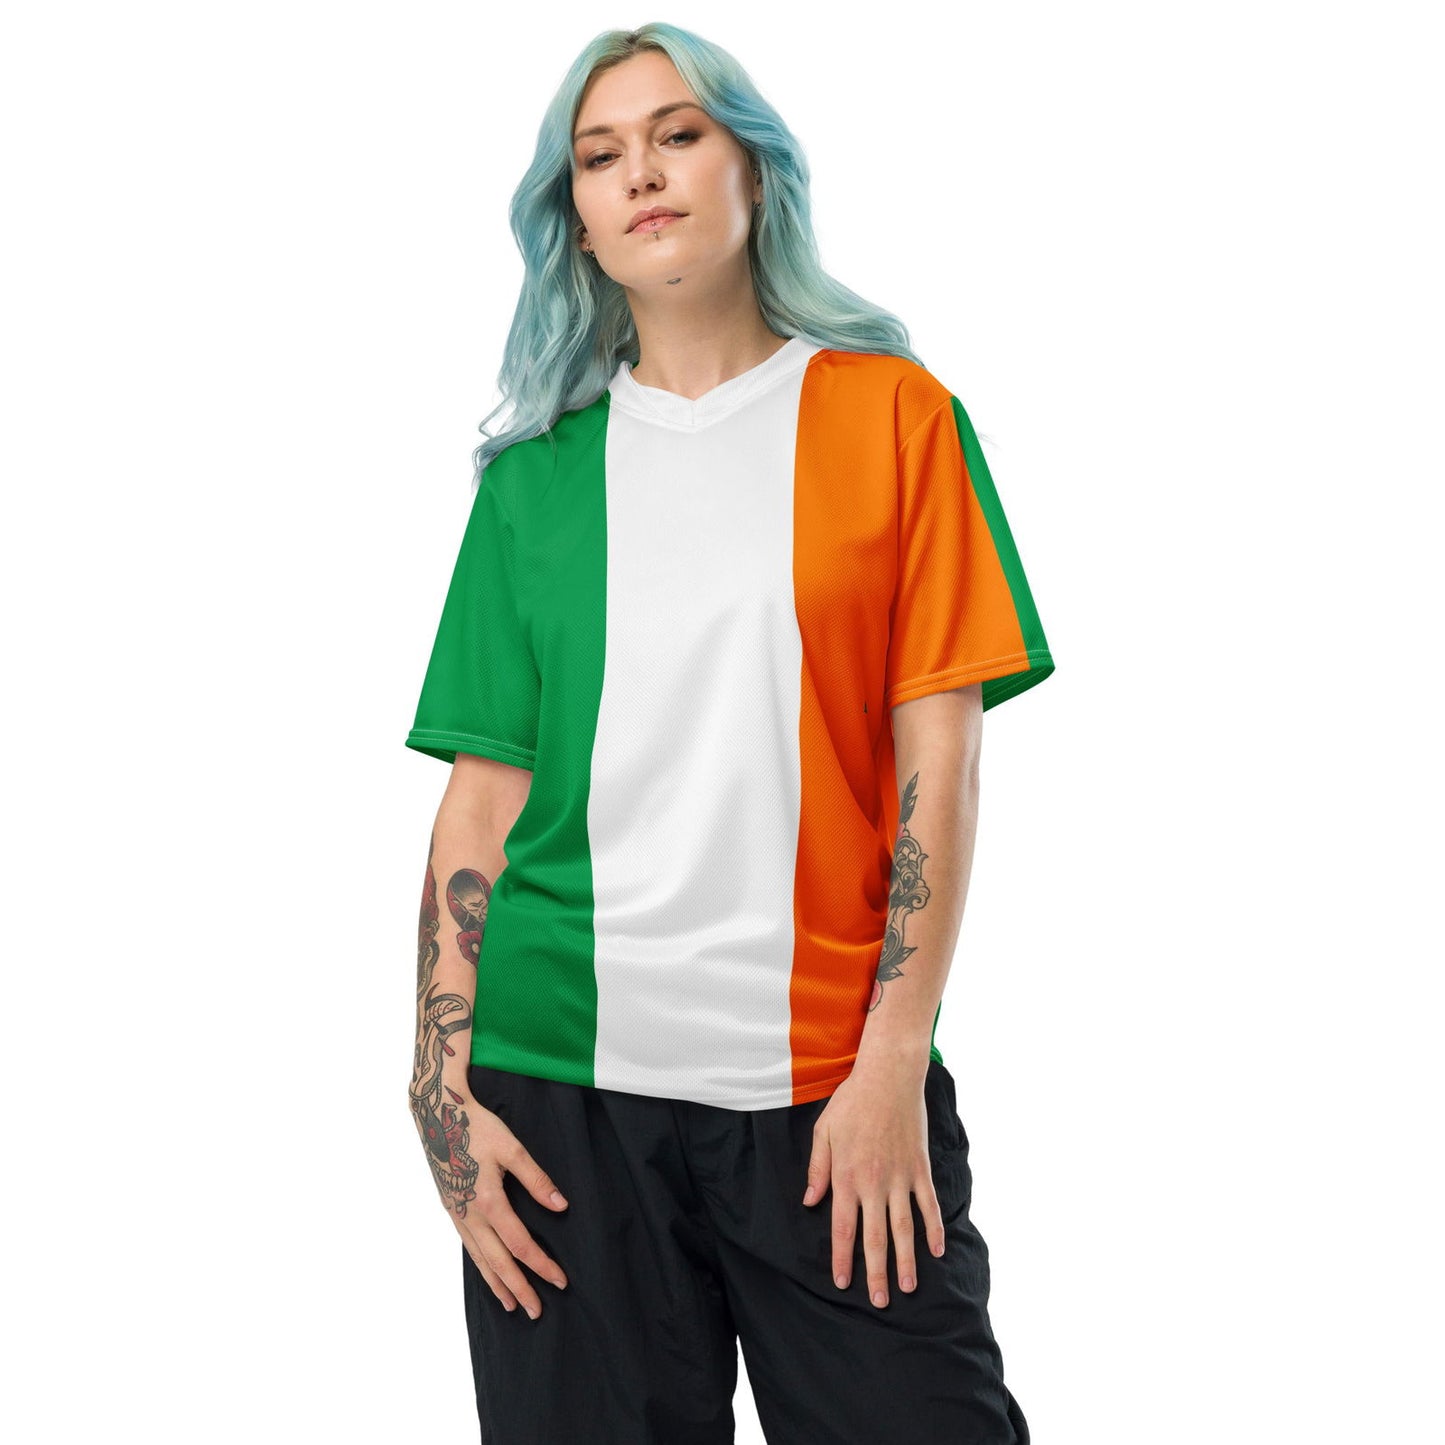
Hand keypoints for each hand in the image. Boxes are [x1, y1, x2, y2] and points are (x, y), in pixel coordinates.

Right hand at [412, 1083, 570, 1320]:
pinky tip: (489, 1273)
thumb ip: (537, 1179)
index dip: (541, 1266)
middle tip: (536, 1312)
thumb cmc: (476, 1127)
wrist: (436, 1115)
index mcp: (488, 1201)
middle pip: (498, 1262)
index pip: (520, 1245)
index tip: (560, 1281)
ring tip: (511, 1306)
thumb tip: (561, 1206)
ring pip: (479, 1260)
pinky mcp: (451, 1209)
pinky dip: (481, 1266)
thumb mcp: (512, 1147)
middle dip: (519, 1289)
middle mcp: (470, 1215)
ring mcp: (457, 1215)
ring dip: (497, 1284)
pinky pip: (469, 1247)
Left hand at [799, 1058, 945, 1306]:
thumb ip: (817, 1170)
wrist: (888, 1077)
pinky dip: (934, 1229)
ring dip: (906, 1260)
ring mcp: (901, 1178)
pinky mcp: (920, 1169)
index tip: (842, 1282)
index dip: (842, 1258)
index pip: (843, 1228)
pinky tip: (937, 1251)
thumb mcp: (824, 1132)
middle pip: (875, 1237)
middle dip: (876, 1272)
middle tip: (879, 1301)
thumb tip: (809, 1202)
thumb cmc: (852, 1102)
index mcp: (847, 1177)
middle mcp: (874, 1184)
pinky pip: (929, 1205)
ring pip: (904, 1228)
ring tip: (907, 1287)